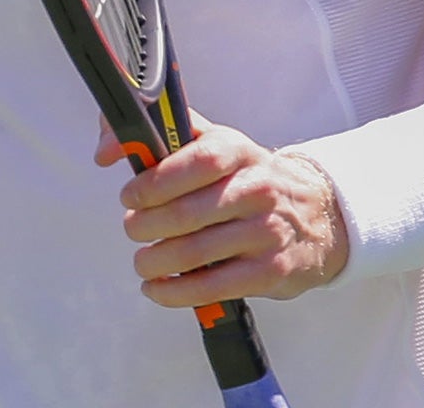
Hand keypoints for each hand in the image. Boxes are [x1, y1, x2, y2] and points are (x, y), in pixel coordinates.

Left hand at [94, 114, 349, 306]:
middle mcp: (258, 189)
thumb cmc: (246, 177)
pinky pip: (213, 287)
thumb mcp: (213, 142)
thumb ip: (157, 132)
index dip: (155, 181)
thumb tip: (106, 148)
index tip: (129, 196)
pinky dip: (175, 292)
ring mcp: (266, 232)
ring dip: (156, 261)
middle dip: (146, 226)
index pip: (197, 161)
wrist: (317, 214)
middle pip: (188, 213)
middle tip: (132, 229)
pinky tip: (157, 287)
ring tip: (143, 260)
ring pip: (196, 253)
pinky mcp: (269, 271)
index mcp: (238, 151)